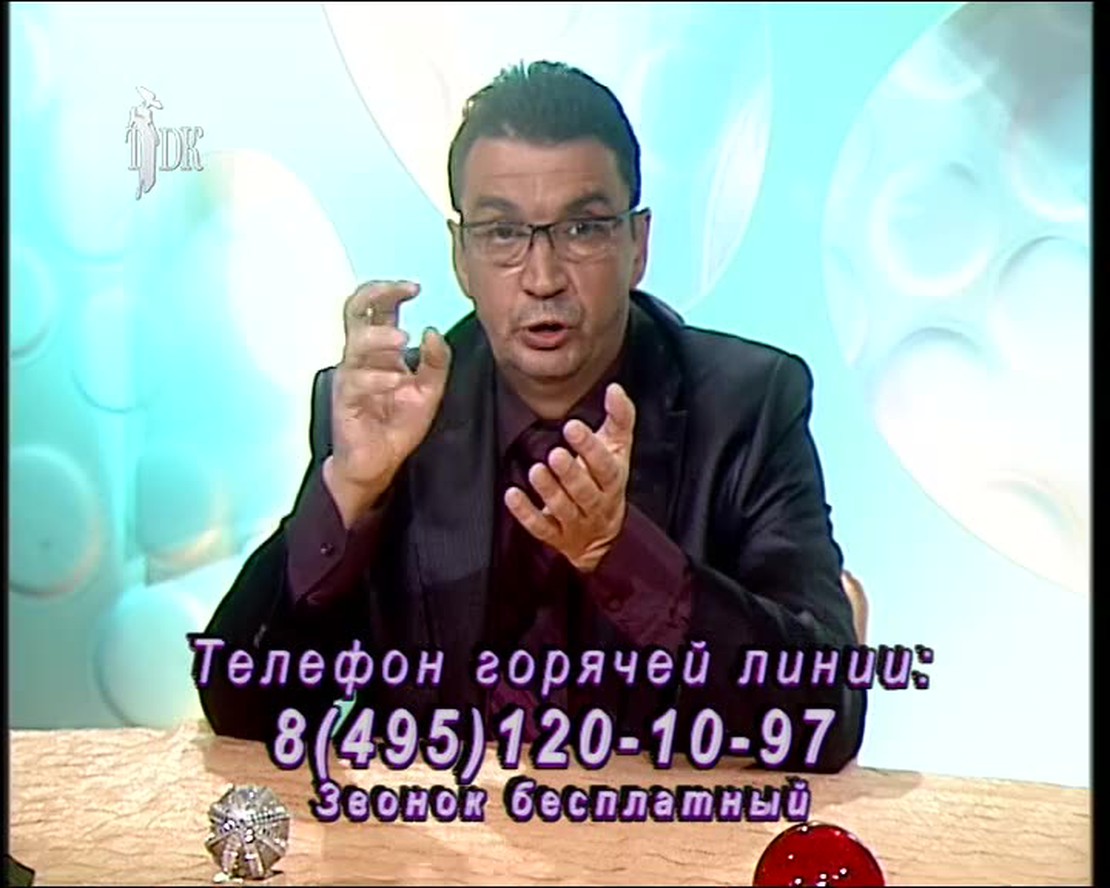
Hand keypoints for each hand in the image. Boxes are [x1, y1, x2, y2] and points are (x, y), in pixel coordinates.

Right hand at [327, 281, 450, 521]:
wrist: (379, 463)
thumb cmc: (397, 426)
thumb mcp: (428, 392)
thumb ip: (436, 362)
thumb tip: (432, 330)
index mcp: (380, 351)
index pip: (377, 309)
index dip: (391, 291)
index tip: (415, 287)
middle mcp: (361, 358)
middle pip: (355, 311)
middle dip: (377, 294)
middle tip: (402, 292)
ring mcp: (350, 377)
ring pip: (355, 343)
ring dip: (380, 337)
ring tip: (404, 340)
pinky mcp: (344, 400)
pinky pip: (355, 381)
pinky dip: (376, 377)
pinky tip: (395, 379)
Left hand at [505, 383, 635, 572]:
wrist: (604, 535)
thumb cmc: (606, 480)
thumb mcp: (617, 450)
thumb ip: (619, 418)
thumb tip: (615, 388)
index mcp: (613, 480)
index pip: (605, 466)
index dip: (590, 448)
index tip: (572, 426)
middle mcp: (597, 505)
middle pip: (585, 491)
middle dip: (571, 473)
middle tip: (555, 453)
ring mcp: (576, 523)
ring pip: (564, 509)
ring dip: (549, 491)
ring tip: (536, 470)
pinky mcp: (556, 536)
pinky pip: (540, 528)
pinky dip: (525, 513)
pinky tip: (511, 494)